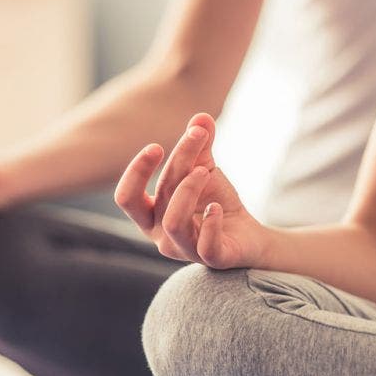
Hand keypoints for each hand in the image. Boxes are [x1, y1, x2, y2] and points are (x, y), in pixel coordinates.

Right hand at [115, 113, 270, 268]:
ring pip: (174, 222)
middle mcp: (162, 236)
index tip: (157, 147)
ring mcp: (185, 250)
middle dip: (174, 166)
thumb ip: (199, 145)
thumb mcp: (205, 169)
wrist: (248, 236)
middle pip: (156, 199)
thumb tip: (201, 116)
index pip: (127, 197)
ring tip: (208, 171)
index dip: (136, 171)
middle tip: (193, 139)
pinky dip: (211, 222)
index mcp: (151, 216)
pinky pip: (205, 244)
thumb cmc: (215, 202)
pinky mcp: (212, 258)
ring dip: (189, 189)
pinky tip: (218, 207)